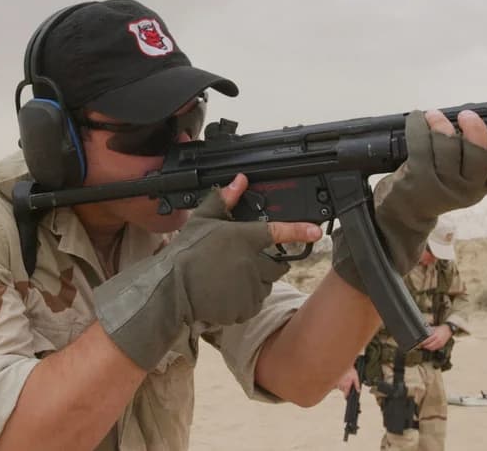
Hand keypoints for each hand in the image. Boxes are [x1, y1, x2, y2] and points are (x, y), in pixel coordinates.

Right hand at [94, 173, 320, 369]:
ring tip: (230, 279)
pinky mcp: (245, 307)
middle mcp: (252, 263)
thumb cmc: (186, 252)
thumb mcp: (203, 220)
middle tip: (246, 263)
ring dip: (256, 283)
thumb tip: (239, 179)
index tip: (315, 231)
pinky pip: (253, 304)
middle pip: (276, 265)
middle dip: (269, 264)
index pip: (278, 232)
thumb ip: (225, 199)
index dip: (299, 231)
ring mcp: (250, 287)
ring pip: (265, 286)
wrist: (171, 287)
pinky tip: (226, 294)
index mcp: (244, 238)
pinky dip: (244, 301)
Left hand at [333, 109, 486, 291]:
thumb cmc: (433, 186)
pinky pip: (420, 144)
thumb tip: (472, 123)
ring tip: (433, 115)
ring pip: (448, 145)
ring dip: (440, 123)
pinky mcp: (417, 178)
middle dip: (473, 128)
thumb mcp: (459, 180)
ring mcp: (441, 186)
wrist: (402, 212)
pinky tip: (416, 118)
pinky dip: (418, 125)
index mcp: (480, 188)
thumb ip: (471, 159)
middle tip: (466, 115)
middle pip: (476, 154)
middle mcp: (465, 191)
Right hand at [334, 367, 360, 397]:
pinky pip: (336, 383)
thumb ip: (357, 385)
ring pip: (339, 386)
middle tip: (347, 382)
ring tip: (344, 379)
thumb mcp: (356, 377)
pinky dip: (338, 381)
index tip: (346, 397)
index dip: (346, 396)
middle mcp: (341, 385)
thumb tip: (358, 391)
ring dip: (341, 384)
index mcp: (346, 385)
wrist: (344, 363)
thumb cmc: (350, 370)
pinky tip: (341, 378)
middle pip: (342, 390)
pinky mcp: (334, 379)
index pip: (346, 394)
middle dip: (344, 388)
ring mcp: (337, 382)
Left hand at [419, 324, 452, 350]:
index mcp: (435, 335)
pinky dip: (431, 348)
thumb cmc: (440, 329)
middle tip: (420, 345)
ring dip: (427, 348)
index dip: (423, 342)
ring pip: (432, 348)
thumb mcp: (434, 328)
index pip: (427, 340)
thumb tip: (421, 333)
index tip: (419, 343)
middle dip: (424, 346)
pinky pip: (435, 348)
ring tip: (424, 346)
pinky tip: (429, 346)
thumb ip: (428, 331)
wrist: (448, 330)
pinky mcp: (442, 345)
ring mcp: (440, 343)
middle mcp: (438, 340)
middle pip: (429, 346)